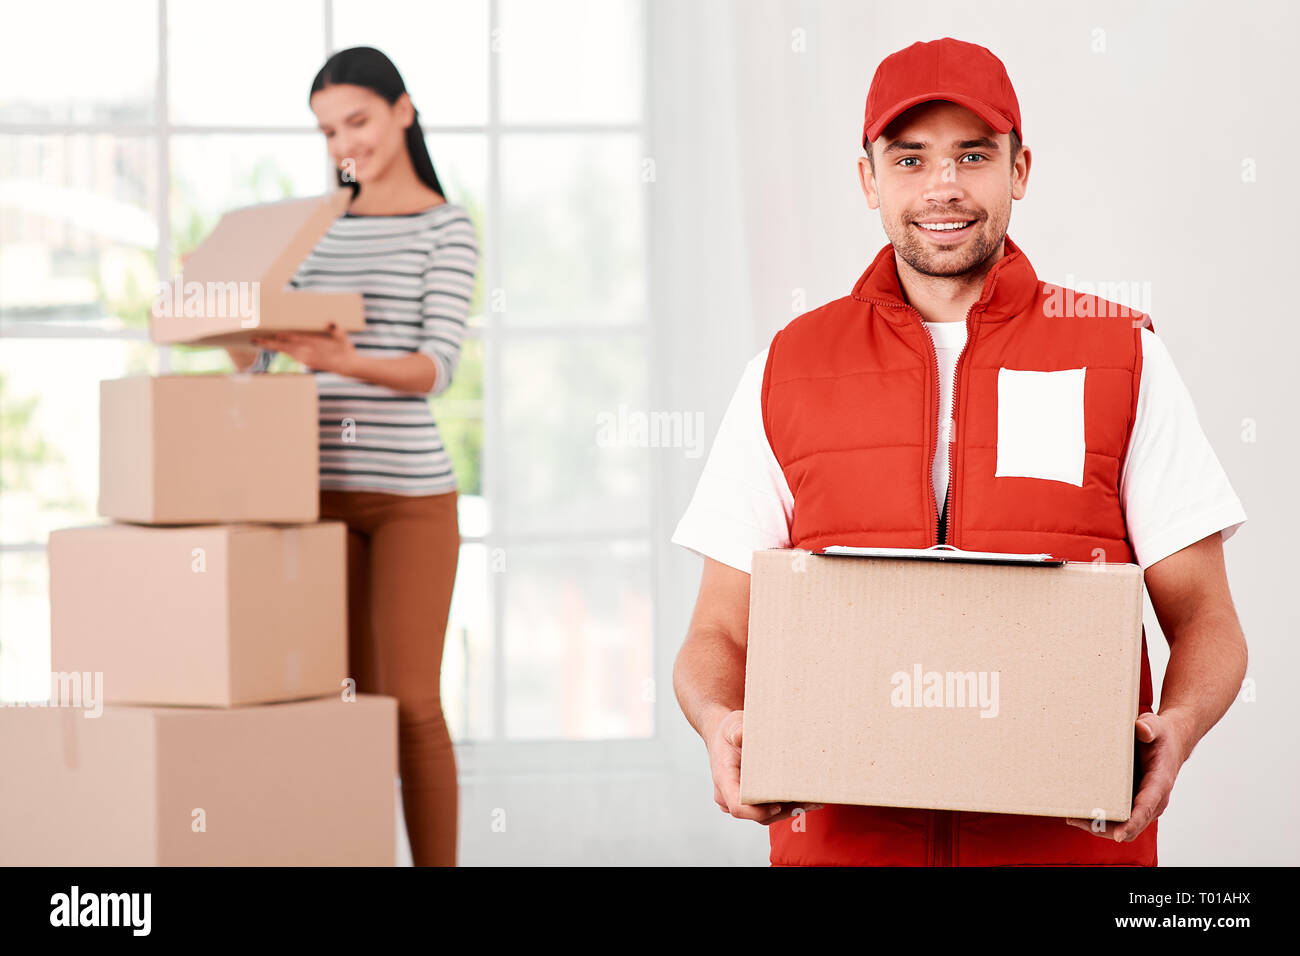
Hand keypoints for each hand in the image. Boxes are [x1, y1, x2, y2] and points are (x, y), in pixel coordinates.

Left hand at [252, 323, 356, 375]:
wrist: (346, 366)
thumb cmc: (344, 349)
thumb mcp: (343, 337)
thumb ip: (336, 329)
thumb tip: (331, 322)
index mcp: (311, 345)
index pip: (291, 340)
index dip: (278, 337)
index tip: (266, 334)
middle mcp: (305, 353)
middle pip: (282, 347)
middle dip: (268, 343)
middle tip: (254, 340)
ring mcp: (304, 359)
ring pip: (284, 352)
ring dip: (272, 348)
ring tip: (261, 342)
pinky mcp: (305, 363)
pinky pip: (290, 356)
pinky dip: (281, 352)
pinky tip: (277, 348)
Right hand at [707, 709, 822, 825]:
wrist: (725, 737)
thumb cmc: (728, 733)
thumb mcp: (731, 726)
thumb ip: (737, 731)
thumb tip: (741, 735)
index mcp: (724, 779)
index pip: (738, 806)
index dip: (758, 811)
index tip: (777, 806)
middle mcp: (728, 794)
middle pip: (756, 814)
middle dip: (784, 811)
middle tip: (807, 802)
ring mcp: (739, 799)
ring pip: (765, 815)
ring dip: (789, 810)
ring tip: (813, 801)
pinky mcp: (751, 800)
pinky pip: (768, 809)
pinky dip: (787, 806)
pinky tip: (806, 799)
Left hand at [1064, 711, 1187, 841]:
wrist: (1170, 743)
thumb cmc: (1161, 736)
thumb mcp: (1156, 726)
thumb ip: (1150, 727)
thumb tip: (1141, 729)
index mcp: (1159, 783)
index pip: (1146, 808)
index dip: (1133, 823)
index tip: (1119, 835)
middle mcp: (1154, 800)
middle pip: (1131, 825)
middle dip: (1106, 828)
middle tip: (1076, 820)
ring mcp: (1144, 804)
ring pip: (1123, 826)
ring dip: (1099, 826)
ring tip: (1072, 818)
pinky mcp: (1134, 802)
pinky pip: (1119, 818)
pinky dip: (1100, 819)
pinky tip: (1079, 813)